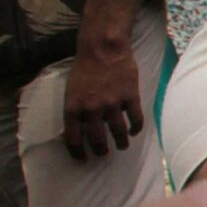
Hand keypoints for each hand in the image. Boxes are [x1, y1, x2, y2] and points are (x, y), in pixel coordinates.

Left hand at [62, 40, 143, 158]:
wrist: (103, 49)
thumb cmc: (84, 67)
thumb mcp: (71, 90)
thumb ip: (76, 109)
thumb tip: (81, 127)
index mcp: (74, 107)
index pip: (74, 138)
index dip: (77, 152)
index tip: (82, 158)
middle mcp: (92, 110)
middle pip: (98, 139)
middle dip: (101, 150)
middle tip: (103, 153)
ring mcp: (112, 104)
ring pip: (119, 132)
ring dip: (121, 142)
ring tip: (122, 145)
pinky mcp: (130, 98)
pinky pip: (136, 120)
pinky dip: (136, 128)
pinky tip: (134, 131)